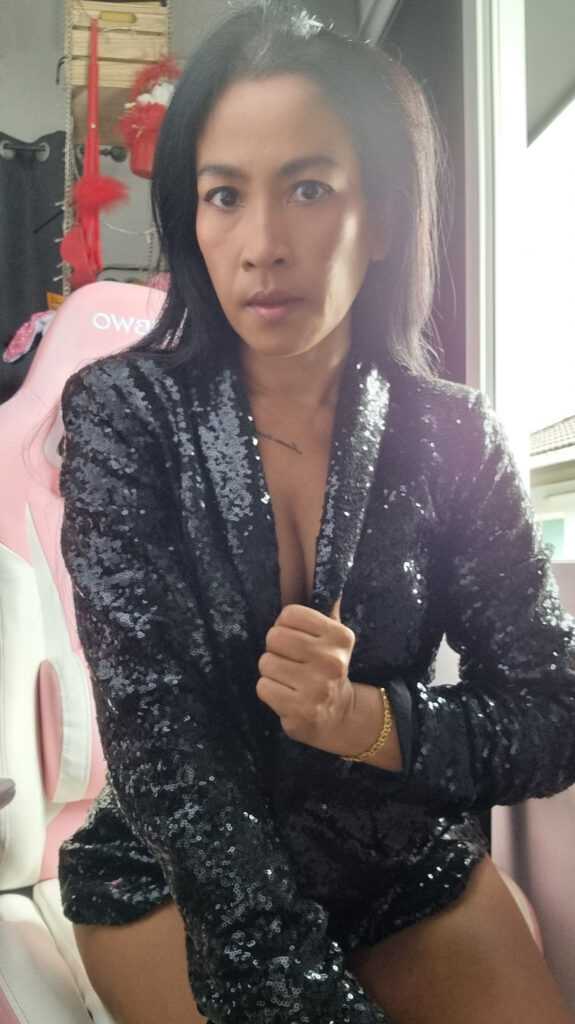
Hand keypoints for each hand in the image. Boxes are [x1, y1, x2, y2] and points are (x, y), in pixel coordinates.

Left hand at [256, 600, 356, 752]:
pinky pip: (263, 687)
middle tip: (292, 662)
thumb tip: (317, 567)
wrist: (339, 715)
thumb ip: (325, 609)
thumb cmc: (327, 668)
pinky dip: (269, 691)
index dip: (285, 627)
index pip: (289, 615)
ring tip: (290, 680)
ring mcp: (317, 687)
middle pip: (274, 637)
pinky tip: (286, 695)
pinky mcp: (300, 710)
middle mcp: (332, 661)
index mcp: (340, 636)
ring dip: (272, 672)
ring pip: (265, 662)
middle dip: (276, 650)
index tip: (298, 641)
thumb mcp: (333, 639)